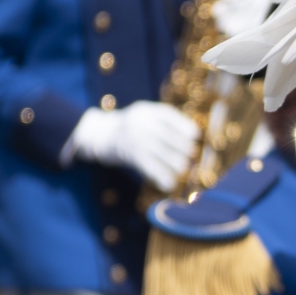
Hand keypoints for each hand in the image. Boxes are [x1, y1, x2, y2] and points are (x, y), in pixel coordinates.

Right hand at [67, 101, 198, 191]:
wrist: (99, 133)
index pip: (173, 118)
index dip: (188, 129)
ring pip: (167, 155)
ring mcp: (136, 139)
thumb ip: (168, 121)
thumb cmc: (132, 126)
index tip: (195, 137)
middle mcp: (142, 123)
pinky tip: (170, 184)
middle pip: (173, 139)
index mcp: (149, 111)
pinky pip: (152, 168)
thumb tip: (196, 136)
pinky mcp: (131, 155)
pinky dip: (163, 178)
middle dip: (186, 150)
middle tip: (191, 157)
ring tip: (183, 169)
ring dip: (178, 165)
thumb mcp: (147, 115)